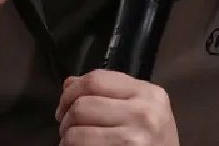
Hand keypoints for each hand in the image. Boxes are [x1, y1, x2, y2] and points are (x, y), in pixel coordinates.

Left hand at [56, 70, 179, 145]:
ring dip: (66, 138)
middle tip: (66, 127)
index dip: (72, 91)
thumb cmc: (154, 142)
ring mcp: (135, 138)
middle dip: (65, 116)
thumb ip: (110, 94)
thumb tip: (70, 83)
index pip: (96, 79)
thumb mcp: (142, 111)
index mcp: (149, 93)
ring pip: (77, 131)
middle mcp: (145, 112)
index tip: (65, 104)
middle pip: (83, 104)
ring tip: (71, 141)